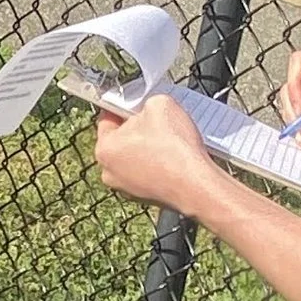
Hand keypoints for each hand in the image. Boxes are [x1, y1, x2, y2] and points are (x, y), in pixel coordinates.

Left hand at [93, 90, 220, 212]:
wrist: (196, 187)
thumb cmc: (175, 148)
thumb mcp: (160, 104)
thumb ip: (146, 102)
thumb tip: (148, 109)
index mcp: (104, 149)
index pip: (107, 118)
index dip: (125, 107)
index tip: (140, 104)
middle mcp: (109, 172)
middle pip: (121, 140)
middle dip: (138, 128)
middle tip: (159, 122)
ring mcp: (126, 189)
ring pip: (135, 157)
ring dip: (149, 147)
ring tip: (170, 141)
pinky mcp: (145, 198)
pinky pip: (148, 173)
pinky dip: (158, 165)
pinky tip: (174, 158)